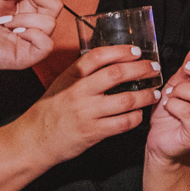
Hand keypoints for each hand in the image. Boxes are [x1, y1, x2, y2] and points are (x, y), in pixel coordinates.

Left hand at [0, 0, 59, 72]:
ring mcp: (32, 39)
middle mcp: (33, 22)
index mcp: (26, 6)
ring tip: (5, 22)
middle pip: (56, 5)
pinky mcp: (29, 55)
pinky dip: (33, 35)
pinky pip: (46, 44)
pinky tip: (15, 33)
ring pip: (50, 23)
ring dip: (26, 19)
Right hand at [19, 44, 162, 164]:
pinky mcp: (92, 132)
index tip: (136, 51)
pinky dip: (136, 117)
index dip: (120, 51)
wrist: (34, 140)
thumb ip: (82, 73)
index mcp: (70, 77)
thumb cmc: (49, 111)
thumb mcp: (61, 85)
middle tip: (153, 69)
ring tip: (155, 93)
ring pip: (125, 100)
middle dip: (140, 69)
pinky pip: (122, 123)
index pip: (98, 56)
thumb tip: (110, 60)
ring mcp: (86, 113)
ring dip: (145, 95)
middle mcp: (78, 92)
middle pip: (116, 74)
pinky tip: (139, 114)